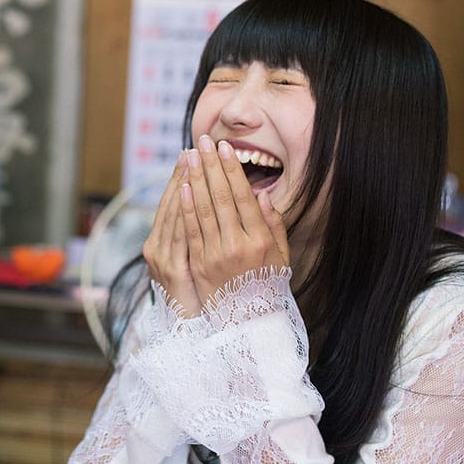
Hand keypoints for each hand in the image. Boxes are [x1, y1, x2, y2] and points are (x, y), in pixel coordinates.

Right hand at [143, 151, 203, 317]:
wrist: (193, 333)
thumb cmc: (200, 299)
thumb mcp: (192, 265)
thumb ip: (194, 237)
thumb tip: (197, 207)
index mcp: (161, 245)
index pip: (173, 204)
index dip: (181, 179)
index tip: (190, 155)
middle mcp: (156, 248)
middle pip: (172, 204)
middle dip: (183, 175)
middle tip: (192, 148)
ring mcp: (162, 258)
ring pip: (173, 214)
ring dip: (183, 185)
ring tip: (192, 161)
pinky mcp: (171, 268)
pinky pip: (179, 233)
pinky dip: (182, 211)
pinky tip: (186, 192)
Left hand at [179, 135, 289, 303]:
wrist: (246, 323)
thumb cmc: (267, 285)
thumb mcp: (281, 257)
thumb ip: (274, 225)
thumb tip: (262, 194)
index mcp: (261, 241)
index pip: (243, 197)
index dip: (233, 170)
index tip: (226, 148)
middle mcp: (237, 246)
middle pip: (220, 197)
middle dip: (211, 165)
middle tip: (204, 141)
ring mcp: (214, 256)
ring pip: (202, 209)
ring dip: (195, 178)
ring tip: (191, 155)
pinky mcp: (197, 264)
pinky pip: (189, 229)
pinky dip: (185, 205)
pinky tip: (182, 185)